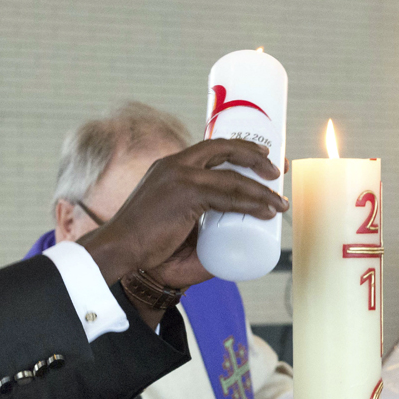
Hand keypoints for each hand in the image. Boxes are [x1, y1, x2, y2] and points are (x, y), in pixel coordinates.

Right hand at [78, 138, 286, 288]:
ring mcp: (180, 175)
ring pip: (232, 177)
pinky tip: (266, 210)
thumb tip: (231, 238)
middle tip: (277, 170)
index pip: (209, 149)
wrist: (119, 250)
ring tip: (278, 202)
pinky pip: (228, 194)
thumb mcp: (174, 223)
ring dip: (261, 189)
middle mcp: (174, 164)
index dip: (238, 150)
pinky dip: (251, 202)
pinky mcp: (185, 192)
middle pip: (223, 148)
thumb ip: (198, 223)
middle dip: (255, 156)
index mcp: (169, 167)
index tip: (261, 158)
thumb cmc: (143, 245)